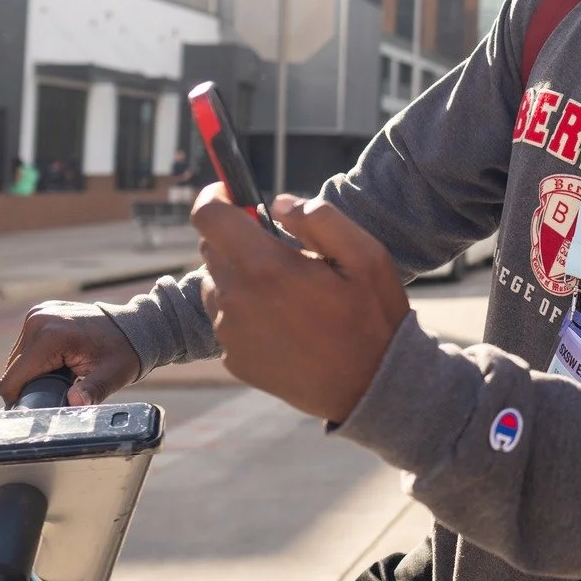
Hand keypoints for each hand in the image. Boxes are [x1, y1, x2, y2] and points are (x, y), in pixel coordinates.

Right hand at [0, 300, 143, 406]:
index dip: (20, 400)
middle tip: (59, 389)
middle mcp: (38, 319)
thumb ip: (91, 391)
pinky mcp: (41, 313)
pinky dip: (38, 359)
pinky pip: (27, 346)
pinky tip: (59, 362)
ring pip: (18, 358)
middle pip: (13, 369)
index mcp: (50, 335)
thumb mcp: (112, 376)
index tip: (39, 408)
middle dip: (31, 385)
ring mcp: (38, 313)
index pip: (13, 379)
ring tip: (62, 375)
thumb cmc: (125, 352)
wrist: (135, 326)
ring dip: (34, 372)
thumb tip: (73, 404)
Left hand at [193, 185, 409, 422]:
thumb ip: (320, 218)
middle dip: (238, 238)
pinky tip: (285, 323)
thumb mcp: (366, 256)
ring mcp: (230, 334)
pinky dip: (246, 312)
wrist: (370, 388)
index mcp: (266, 268)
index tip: (231, 192)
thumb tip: (277, 203)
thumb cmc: (372, 318)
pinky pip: (227, 320)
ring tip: (287, 293)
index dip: (215, 195)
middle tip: (282, 251)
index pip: (208, 217)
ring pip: (216, 284)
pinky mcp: (233, 358)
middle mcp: (236, 300)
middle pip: (212, 249)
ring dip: (240, 277)